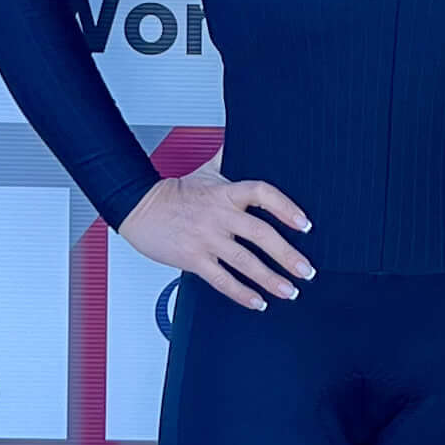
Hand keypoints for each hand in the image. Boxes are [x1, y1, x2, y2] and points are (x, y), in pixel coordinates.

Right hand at [122, 168, 313, 313]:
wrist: (139, 207)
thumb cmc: (174, 192)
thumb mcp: (206, 171)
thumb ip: (230, 161)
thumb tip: (248, 143)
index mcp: (225, 193)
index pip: (263, 194)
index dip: (286, 207)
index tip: (305, 224)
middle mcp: (219, 216)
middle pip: (261, 234)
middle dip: (288, 255)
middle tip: (306, 270)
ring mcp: (206, 239)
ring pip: (245, 262)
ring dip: (270, 279)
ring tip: (289, 291)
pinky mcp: (193, 259)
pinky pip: (222, 280)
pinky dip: (242, 293)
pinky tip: (257, 301)